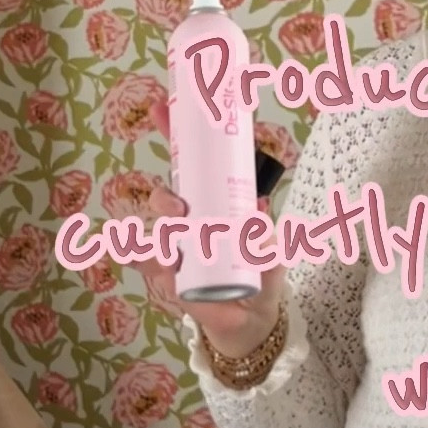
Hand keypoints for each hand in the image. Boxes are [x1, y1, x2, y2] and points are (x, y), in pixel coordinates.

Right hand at [133, 100, 284, 358]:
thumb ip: (262, 228)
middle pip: (164, 203)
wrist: (257, 319)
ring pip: (157, 241)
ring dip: (165, 244)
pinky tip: (176, 281)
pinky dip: (168, 279)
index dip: (172, 134)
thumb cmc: (260, 273)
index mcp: (209, 204)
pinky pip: (163, 278)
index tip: (162, 107)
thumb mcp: (271, 245)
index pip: (187, 165)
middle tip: (180, 209)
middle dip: (166, 202)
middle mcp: (188, 226)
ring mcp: (178, 255)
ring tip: (178, 250)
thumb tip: (253, 205)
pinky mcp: (176, 286)